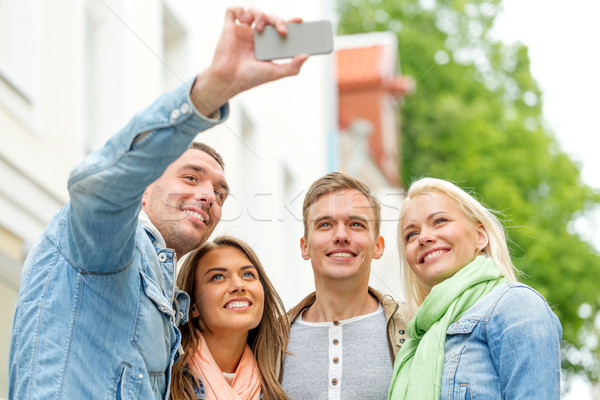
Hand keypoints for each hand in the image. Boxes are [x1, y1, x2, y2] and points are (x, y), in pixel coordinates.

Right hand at [191, 7, 308, 116]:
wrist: (229, 80)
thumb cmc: (250, 78)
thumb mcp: (275, 73)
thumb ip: (292, 67)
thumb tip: (306, 55)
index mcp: (267, 44)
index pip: (280, 28)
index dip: (290, 22)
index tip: (300, 21)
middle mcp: (255, 35)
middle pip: (269, 18)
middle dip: (277, 20)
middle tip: (282, 30)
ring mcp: (242, 30)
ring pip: (254, 11)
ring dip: (260, 14)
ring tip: (259, 28)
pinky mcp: (229, 28)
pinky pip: (233, 11)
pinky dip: (240, 10)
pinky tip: (245, 20)